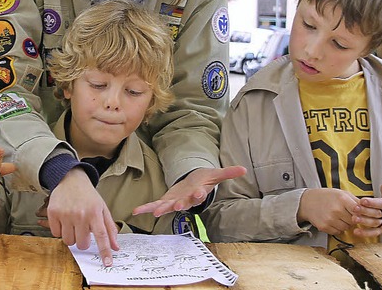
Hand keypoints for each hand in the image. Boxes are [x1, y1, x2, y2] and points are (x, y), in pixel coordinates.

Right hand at [42, 167, 118, 266]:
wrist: (70, 179)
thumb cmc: (88, 196)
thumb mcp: (102, 208)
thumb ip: (110, 228)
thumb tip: (116, 247)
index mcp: (95, 212)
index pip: (102, 236)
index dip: (105, 252)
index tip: (107, 264)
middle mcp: (80, 214)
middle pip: (82, 244)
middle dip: (83, 242)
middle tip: (83, 230)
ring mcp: (65, 214)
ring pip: (68, 241)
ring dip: (71, 236)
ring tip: (73, 223)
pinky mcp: (53, 213)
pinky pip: (56, 234)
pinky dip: (60, 230)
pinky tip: (64, 219)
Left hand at [132, 166, 246, 216]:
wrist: (195, 184)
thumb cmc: (205, 179)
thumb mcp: (216, 174)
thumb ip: (228, 172)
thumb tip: (244, 169)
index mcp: (198, 193)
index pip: (201, 194)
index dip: (200, 194)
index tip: (200, 193)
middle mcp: (187, 199)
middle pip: (184, 203)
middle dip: (180, 204)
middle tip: (176, 206)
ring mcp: (176, 201)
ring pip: (168, 206)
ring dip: (161, 209)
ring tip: (154, 213)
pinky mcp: (166, 200)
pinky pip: (155, 205)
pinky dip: (146, 208)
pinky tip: (137, 211)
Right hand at [297, 188, 358, 234]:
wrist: (307, 202)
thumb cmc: (326, 197)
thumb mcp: (341, 193)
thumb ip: (355, 201)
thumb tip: (368, 209)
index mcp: (341, 199)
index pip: (358, 210)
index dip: (360, 213)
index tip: (358, 213)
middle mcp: (336, 209)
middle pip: (353, 221)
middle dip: (351, 219)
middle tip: (345, 213)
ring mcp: (330, 219)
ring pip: (346, 228)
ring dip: (344, 224)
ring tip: (337, 216)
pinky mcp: (324, 226)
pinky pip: (338, 232)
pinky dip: (336, 228)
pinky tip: (332, 220)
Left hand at [353, 184, 381, 237]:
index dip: (372, 203)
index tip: (362, 200)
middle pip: (376, 214)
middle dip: (364, 211)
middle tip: (354, 208)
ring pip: (375, 223)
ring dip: (364, 222)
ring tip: (354, 219)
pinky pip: (375, 232)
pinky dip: (366, 233)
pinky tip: (356, 232)